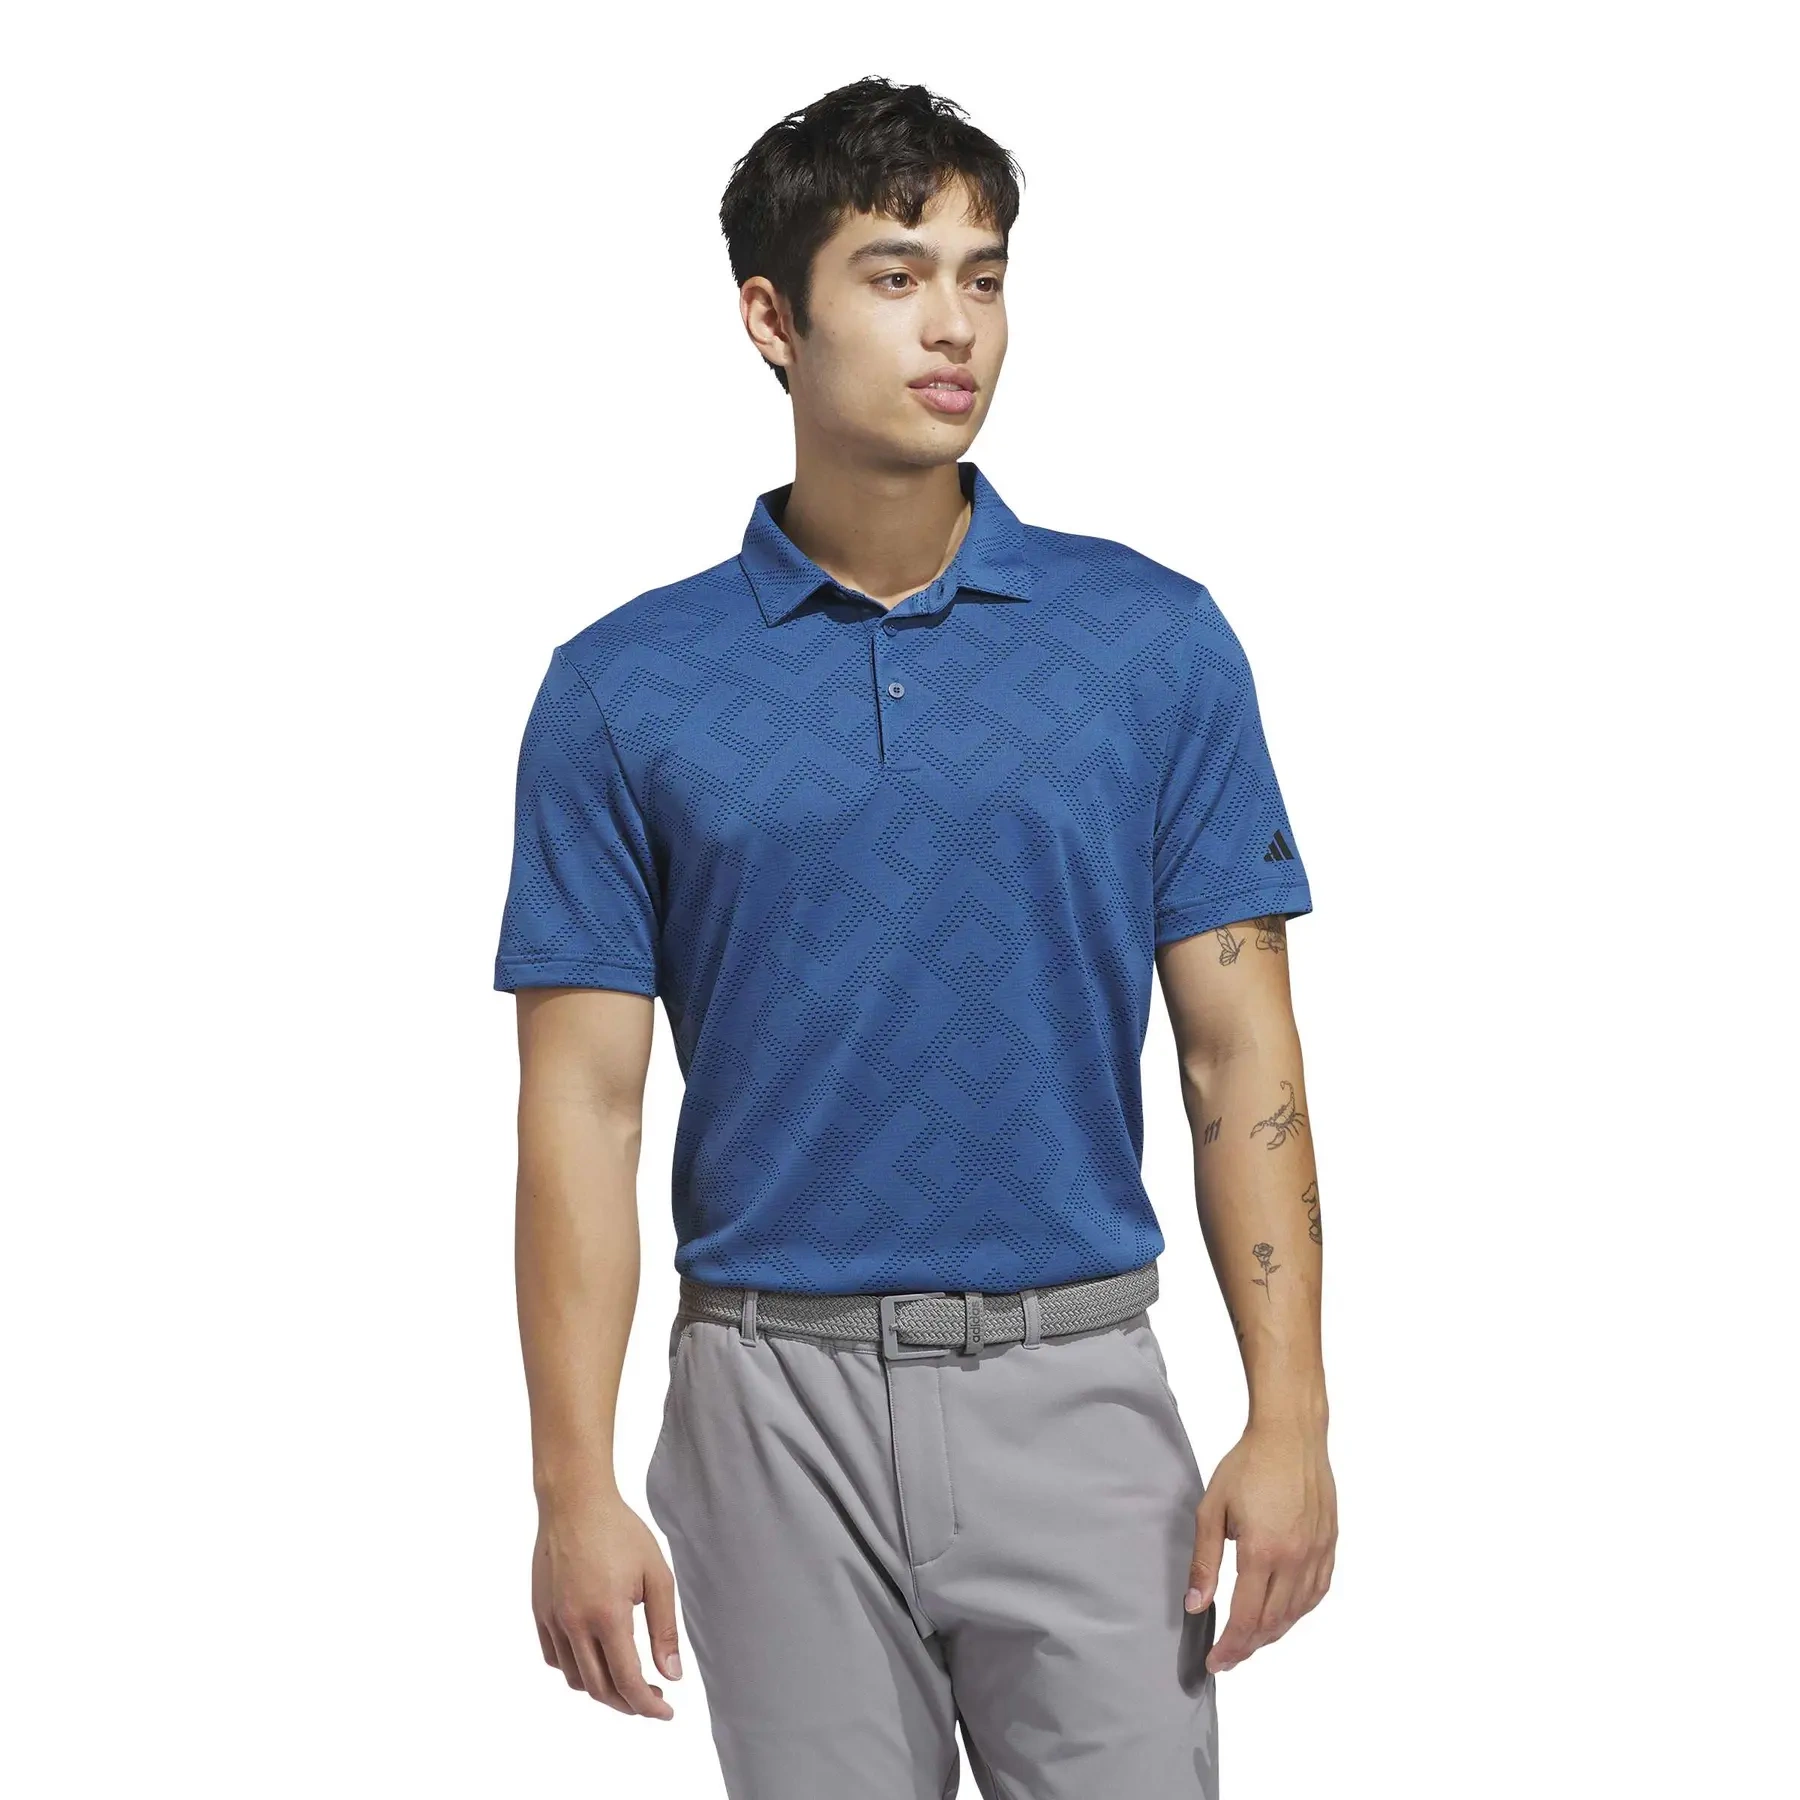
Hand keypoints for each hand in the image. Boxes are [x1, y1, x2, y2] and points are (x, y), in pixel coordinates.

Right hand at [533, 1492, 682, 1716]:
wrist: (575, 1501)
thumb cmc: (620, 1531)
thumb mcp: (656, 1575)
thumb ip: (664, 1628)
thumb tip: (671, 1674)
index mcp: (607, 1616)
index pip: (627, 1681)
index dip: (648, 1705)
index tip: (666, 1711)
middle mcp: (574, 1624)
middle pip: (599, 1689)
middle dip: (628, 1704)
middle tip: (653, 1698)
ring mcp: (553, 1620)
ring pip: (574, 1678)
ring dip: (601, 1689)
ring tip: (626, 1679)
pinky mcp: (539, 1612)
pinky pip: (555, 1658)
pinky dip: (576, 1669)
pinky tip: (595, 1657)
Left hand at [1185, 1420, 1335, 1673]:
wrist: (1290, 1435)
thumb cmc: (1249, 1465)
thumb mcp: (1212, 1509)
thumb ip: (1204, 1562)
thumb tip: (1196, 1605)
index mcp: (1263, 1553)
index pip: (1246, 1619)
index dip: (1229, 1647)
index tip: (1214, 1662)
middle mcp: (1295, 1560)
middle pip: (1273, 1623)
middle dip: (1248, 1646)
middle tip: (1227, 1657)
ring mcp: (1316, 1554)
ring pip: (1297, 1613)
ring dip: (1273, 1633)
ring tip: (1250, 1641)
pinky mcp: (1329, 1546)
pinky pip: (1317, 1594)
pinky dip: (1299, 1612)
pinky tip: (1284, 1614)